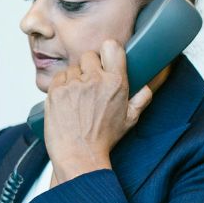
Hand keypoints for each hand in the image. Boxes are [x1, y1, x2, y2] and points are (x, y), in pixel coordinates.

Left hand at [43, 40, 161, 184]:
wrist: (79, 155)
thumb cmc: (103, 140)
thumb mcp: (129, 120)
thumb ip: (141, 99)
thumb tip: (147, 86)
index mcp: (116, 83)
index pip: (111, 47)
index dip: (106, 52)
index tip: (104, 59)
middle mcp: (94, 80)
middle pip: (88, 56)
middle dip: (88, 68)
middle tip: (88, 85)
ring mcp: (73, 85)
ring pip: (72, 68)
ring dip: (73, 79)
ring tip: (76, 98)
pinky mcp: (55, 91)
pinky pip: (58, 78)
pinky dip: (61, 87)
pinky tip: (66, 101)